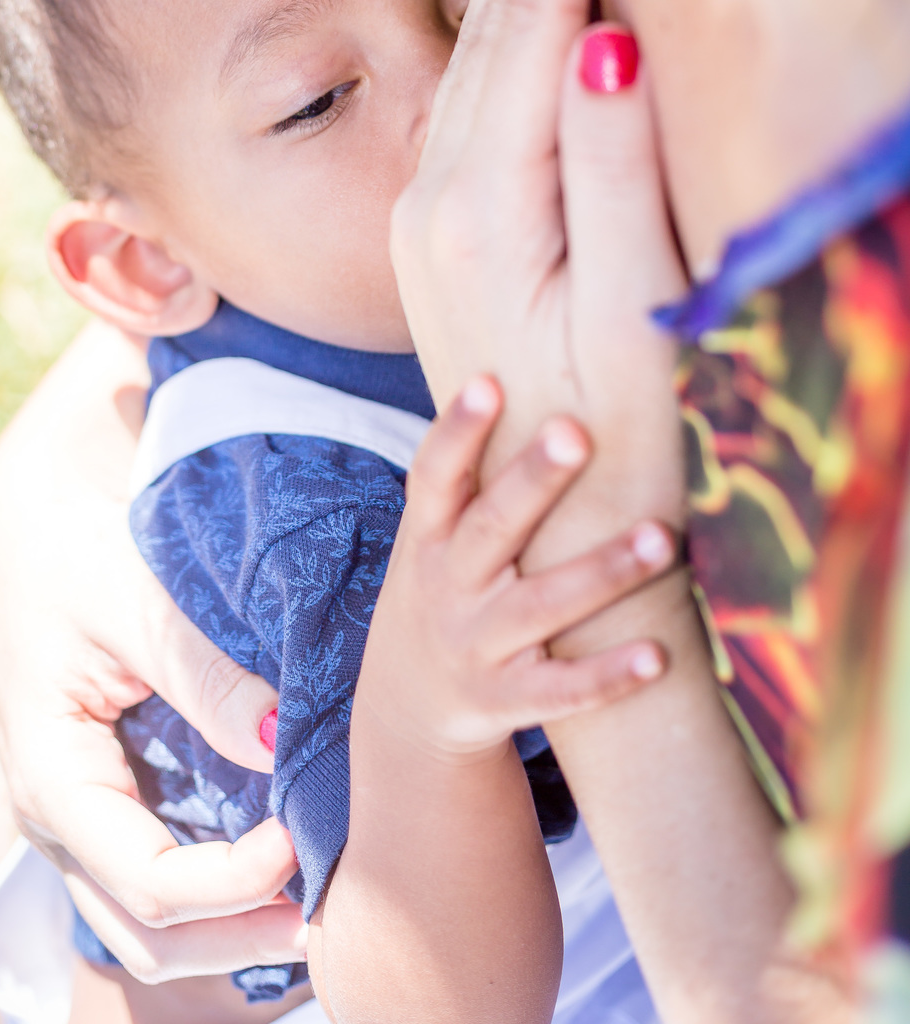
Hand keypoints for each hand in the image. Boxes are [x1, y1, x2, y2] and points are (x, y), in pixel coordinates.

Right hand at [0, 320, 304, 977]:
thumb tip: (280, 740)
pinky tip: (277, 867)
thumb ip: (202, 674)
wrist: (33, 514)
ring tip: (312, 909)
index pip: (148, 881)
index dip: (231, 883)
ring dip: (229, 931)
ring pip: (146, 923)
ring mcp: (79, 814)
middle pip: (145, 933)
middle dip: (237, 939)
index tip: (298, 842)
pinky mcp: (106, 794)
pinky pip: (154, 874)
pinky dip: (215, 893)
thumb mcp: (133, 600)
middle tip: (326, 917)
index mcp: (50, 777)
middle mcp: (57, 817)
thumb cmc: (73, 549)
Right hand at [356, 377, 676, 761]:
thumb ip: (474, 471)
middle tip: (577, 432)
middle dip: (533, 481)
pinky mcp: (508, 701)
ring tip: (662, 537)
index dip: (458, 429)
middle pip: (492, 529)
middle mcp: (447, 587)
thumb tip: (534, 362)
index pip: (434, 475)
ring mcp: (477, 647)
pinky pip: (562, 690)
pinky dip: (607, 677)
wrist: (406, 706)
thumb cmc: (443, 586)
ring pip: (541, 607)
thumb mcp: (433, 532)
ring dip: (601, 572)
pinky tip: (659, 657)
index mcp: (427, 537)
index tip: (489, 380)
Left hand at [391, 0, 686, 542]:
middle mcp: (430, 198)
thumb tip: (607, 38)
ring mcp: (423, 211)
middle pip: (486, 26)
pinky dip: (498, 24)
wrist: (531, 533)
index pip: (529, 32)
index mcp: (480, 209)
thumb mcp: (633, 310)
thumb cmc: (616, 435)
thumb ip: (613, 172)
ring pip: (471, 53)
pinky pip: (468, 95)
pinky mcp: (437, 227)